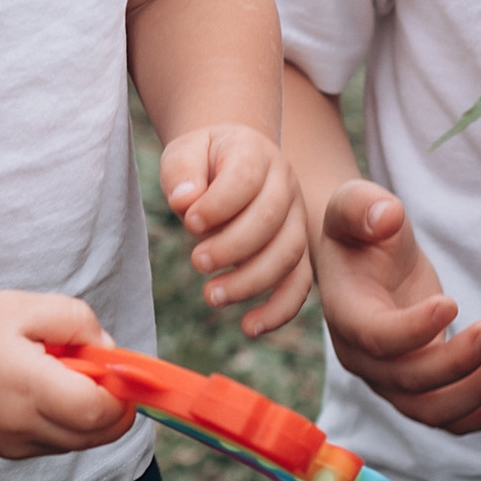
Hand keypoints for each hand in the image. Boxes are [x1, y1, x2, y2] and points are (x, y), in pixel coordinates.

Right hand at [0, 291, 131, 464]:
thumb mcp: (29, 306)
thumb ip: (79, 322)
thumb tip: (109, 351)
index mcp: (30, 386)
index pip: (98, 412)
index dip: (121, 396)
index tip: (119, 373)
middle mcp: (22, 425)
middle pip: (94, 436)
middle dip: (113, 410)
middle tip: (102, 376)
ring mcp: (11, 444)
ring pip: (75, 444)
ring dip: (87, 419)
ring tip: (63, 380)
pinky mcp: (2, 452)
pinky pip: (50, 446)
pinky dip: (61, 426)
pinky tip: (41, 394)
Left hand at [160, 124, 312, 335]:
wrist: (230, 160)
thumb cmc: (203, 161)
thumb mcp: (184, 153)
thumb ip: (181, 173)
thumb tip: (184, 200)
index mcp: (256, 153)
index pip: (245, 178)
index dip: (218, 204)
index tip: (189, 222)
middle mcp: (284, 184)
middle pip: (269, 219)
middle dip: (232, 247)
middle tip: (196, 262)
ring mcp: (296, 218)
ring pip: (288, 254)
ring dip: (251, 280)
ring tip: (211, 295)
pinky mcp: (296, 250)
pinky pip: (299, 283)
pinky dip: (280, 309)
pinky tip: (250, 327)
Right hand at [315, 179, 480, 432]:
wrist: (360, 257)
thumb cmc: (358, 228)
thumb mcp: (353, 204)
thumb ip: (363, 206)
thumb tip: (386, 216)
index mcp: (345, 313)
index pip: (377, 338)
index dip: (414, 330)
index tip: (453, 301)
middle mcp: (362, 356)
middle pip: (409, 381)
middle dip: (459, 362)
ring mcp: (389, 377)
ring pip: (430, 409)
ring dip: (475, 393)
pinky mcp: (417, 385)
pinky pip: (447, 417)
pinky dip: (480, 412)